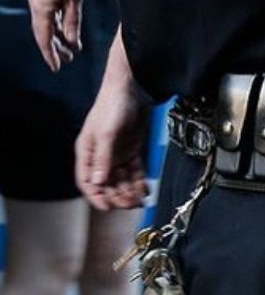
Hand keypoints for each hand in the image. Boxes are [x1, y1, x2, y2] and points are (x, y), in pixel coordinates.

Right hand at [28, 0, 86, 70]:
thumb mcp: (75, 0)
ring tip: (72, 49)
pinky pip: (49, 16)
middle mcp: (36, 6)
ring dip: (58, 37)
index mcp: (41, 8)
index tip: (57, 67)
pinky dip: (58, 26)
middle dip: (56, 48)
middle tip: (69, 60)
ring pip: (48, 25)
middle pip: (45, 33)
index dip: (50, 54)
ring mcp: (38, 0)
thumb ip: (73, 22)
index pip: (44, 38)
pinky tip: (67, 33)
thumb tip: (72, 43)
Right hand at [76, 70, 148, 210]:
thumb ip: (103, 158)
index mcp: (87, 152)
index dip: (96, 196)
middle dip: (117, 196)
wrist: (131, 89)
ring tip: (139, 201)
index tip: (107, 207)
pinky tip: (145, 190)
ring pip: (121, 179)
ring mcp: (116, 153)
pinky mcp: (131, 150)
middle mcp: (100, 156)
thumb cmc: (113, 106)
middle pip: (106, 183)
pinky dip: (139, 181)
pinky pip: (134, 170)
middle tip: (129, 205)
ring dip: (129, 191)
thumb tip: (99, 181)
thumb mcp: (107, 133)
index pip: (87, 181)